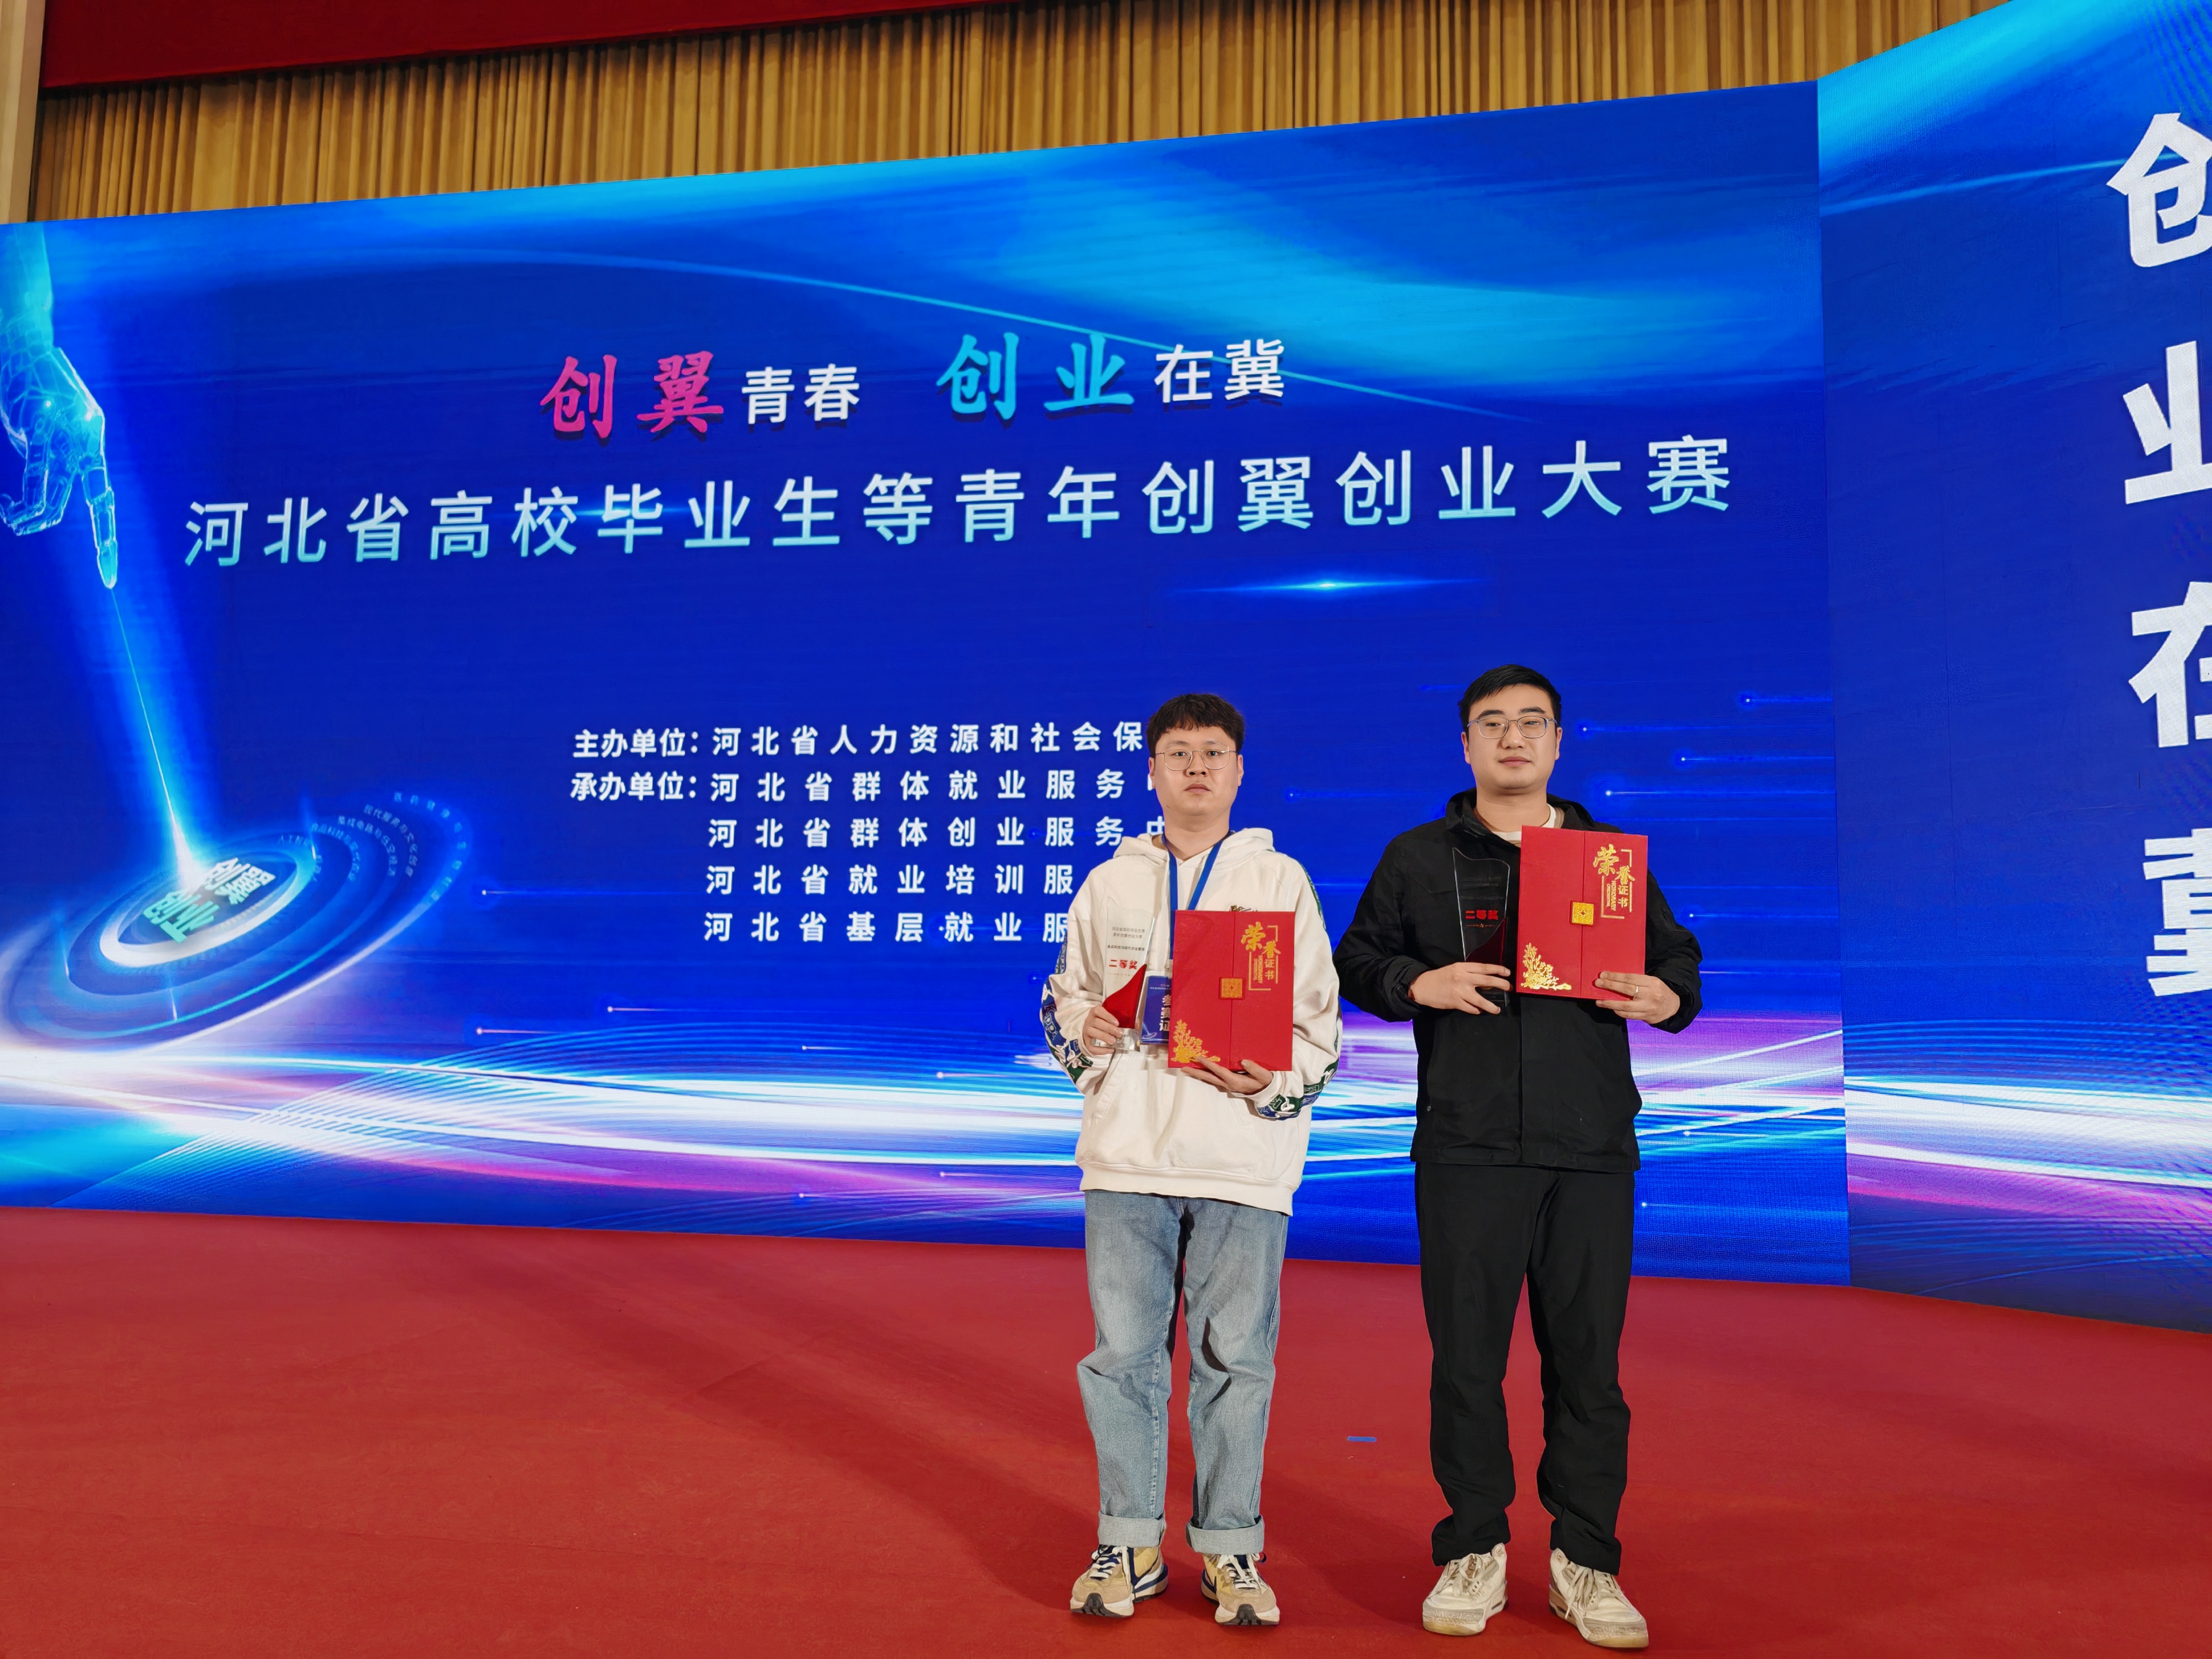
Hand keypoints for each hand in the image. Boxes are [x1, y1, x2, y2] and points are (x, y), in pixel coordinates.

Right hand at [0, 345, 116, 586]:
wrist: (21, 344)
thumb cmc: (37, 388)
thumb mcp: (53, 424)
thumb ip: (52, 456)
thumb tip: (42, 486)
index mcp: (93, 440)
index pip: (105, 497)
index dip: (108, 537)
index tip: (110, 574)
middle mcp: (85, 438)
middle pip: (94, 499)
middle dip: (93, 535)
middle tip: (72, 555)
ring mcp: (64, 433)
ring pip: (56, 493)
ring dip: (33, 517)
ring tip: (14, 521)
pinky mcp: (37, 425)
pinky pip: (33, 472)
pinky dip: (22, 497)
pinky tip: (10, 507)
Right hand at [1081, 1004, 1122, 1053]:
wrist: (1094, 1031)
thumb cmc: (1105, 1023)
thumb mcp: (1112, 1019)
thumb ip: (1124, 1020)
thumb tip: (1136, 1024)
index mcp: (1095, 1012)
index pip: (1098, 1011)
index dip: (1107, 1016)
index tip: (1117, 1023)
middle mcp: (1089, 1020)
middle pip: (1096, 1022)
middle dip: (1109, 1028)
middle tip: (1119, 1033)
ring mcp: (1086, 1031)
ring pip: (1091, 1032)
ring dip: (1103, 1036)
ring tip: (1113, 1041)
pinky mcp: (1086, 1041)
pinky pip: (1090, 1046)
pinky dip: (1100, 1049)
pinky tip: (1110, 1049)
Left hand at [1190, 1057, 1272, 1097]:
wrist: (1268, 1092)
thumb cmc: (1265, 1082)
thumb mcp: (1263, 1075)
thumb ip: (1254, 1068)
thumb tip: (1243, 1061)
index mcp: (1236, 1081)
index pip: (1219, 1071)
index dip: (1209, 1065)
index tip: (1199, 1058)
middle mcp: (1229, 1084)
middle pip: (1209, 1078)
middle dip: (1196, 1073)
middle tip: (1183, 1068)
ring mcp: (1228, 1085)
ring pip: (1210, 1079)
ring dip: (1199, 1074)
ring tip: (1188, 1069)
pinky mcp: (1229, 1084)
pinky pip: (1214, 1079)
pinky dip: (1206, 1075)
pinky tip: (1202, 1071)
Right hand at [1409, 961, 1513, 1014]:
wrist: (1422, 986)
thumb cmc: (1440, 977)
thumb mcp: (1455, 970)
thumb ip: (1470, 974)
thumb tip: (1487, 981)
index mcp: (1462, 967)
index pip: (1484, 967)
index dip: (1498, 970)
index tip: (1507, 973)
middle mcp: (1462, 978)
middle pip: (1487, 980)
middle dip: (1500, 984)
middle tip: (1508, 988)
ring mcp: (1459, 991)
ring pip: (1480, 1000)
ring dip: (1490, 1006)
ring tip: (1497, 1009)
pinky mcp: (1455, 1002)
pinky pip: (1470, 1008)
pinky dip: (1476, 1010)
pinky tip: (1478, 1010)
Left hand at [1593, 972, 1680, 1023]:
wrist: (1673, 1006)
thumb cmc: (1659, 990)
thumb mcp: (1651, 981)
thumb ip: (1637, 981)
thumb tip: (1615, 979)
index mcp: (1652, 983)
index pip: (1630, 978)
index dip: (1615, 977)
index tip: (1603, 975)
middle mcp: (1650, 995)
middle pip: (1626, 990)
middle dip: (1610, 986)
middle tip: (1598, 984)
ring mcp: (1648, 1008)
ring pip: (1625, 1006)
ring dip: (1610, 1003)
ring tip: (1599, 1001)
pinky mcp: (1646, 1017)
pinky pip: (1628, 1015)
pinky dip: (1618, 1011)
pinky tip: (1611, 1007)